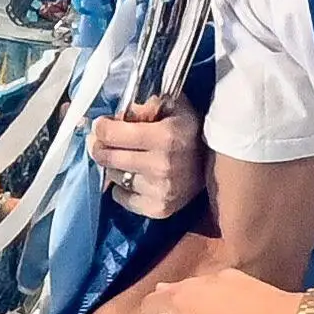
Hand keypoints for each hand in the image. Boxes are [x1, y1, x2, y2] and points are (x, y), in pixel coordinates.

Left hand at [88, 97, 202, 220]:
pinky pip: (121, 197)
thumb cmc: (189, 131)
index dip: (101, 127)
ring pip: (113, 176)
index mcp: (165, 136)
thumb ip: (146, 104)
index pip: (111, 134)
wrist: (214, 165)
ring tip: (126, 158)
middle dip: (100, 146)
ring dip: (114, 166)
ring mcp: (160, 190)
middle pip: (107, 157)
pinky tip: (135, 177)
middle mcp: (161, 165)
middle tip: (102, 141)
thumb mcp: (174, 106)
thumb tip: (120, 115)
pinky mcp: (159, 209)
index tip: (102, 125)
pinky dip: (122, 188)